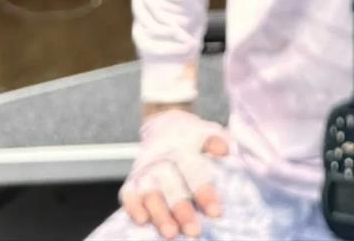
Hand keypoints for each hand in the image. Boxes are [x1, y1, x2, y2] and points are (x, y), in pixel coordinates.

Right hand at [119, 109, 227, 238]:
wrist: (166, 125)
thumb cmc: (192, 137)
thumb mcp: (207, 132)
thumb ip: (216, 140)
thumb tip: (225, 149)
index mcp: (182, 149)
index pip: (194, 172)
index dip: (204, 193)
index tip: (216, 213)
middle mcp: (161, 160)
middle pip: (171, 186)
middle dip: (181, 210)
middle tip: (194, 231)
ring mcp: (144, 171)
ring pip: (150, 194)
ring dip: (159, 215)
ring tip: (171, 233)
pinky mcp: (132, 181)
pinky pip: (128, 195)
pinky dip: (133, 207)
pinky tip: (142, 222)